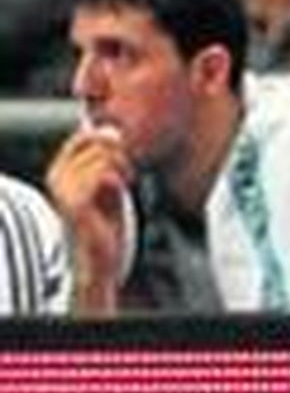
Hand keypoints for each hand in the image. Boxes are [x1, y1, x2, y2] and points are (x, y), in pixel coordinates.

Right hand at [46, 123, 133, 304]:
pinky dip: (118, 179)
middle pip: (93, 141)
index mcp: (61, 172)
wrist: (102, 257)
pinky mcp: (76, 202)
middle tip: (129, 171)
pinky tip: (122, 189)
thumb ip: (109, 161)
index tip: (123, 155)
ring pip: (101, 156)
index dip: (107, 139)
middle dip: (118, 152)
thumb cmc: (106, 223)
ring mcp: (63, 189)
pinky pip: (103, 174)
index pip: (82, 137)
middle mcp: (57, 177)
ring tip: (127, 181)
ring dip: (122, 166)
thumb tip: (115, 135)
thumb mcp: (109, 186)